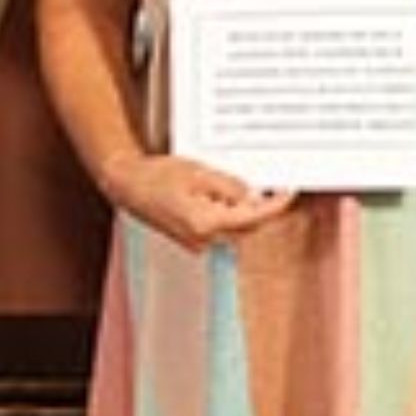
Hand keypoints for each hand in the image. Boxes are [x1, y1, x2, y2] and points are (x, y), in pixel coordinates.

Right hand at [109, 151, 293, 251]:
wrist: (127, 185)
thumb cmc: (155, 177)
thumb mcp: (199, 172)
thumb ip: (230, 186)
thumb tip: (253, 196)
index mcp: (206, 223)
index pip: (253, 217)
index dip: (275, 205)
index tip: (288, 193)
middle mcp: (204, 239)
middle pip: (246, 225)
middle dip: (255, 205)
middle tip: (261, 182)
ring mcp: (198, 243)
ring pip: (234, 226)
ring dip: (236, 207)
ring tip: (216, 183)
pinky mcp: (194, 239)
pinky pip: (220, 226)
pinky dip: (224, 211)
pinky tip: (210, 193)